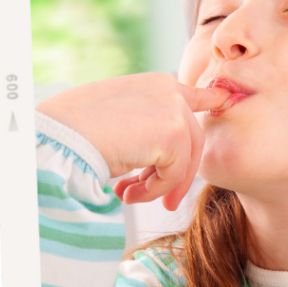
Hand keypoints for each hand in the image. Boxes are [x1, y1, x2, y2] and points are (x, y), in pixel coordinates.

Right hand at [36, 73, 229, 210]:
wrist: (60, 136)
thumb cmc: (75, 129)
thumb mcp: (119, 119)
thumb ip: (148, 128)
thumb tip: (163, 159)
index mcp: (155, 83)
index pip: (195, 95)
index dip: (213, 101)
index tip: (227, 101)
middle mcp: (170, 90)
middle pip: (193, 141)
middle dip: (178, 175)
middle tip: (164, 203)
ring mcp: (175, 111)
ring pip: (185, 161)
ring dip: (160, 187)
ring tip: (130, 197)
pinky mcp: (174, 134)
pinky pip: (174, 176)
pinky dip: (153, 191)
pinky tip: (127, 193)